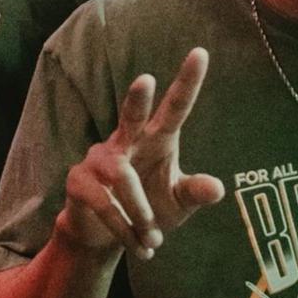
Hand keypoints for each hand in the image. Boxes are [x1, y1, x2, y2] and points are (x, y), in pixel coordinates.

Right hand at [56, 47, 223, 261]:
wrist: (106, 238)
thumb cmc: (148, 209)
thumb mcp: (177, 204)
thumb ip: (194, 192)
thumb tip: (218, 187)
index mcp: (158, 138)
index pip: (176, 107)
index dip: (188, 81)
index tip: (200, 53)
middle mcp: (128, 139)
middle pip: (133, 115)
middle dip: (138, 99)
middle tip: (146, 80)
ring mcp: (100, 157)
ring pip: (122, 177)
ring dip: (140, 211)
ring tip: (154, 237)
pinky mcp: (79, 180)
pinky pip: (104, 203)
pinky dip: (124, 227)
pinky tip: (138, 244)